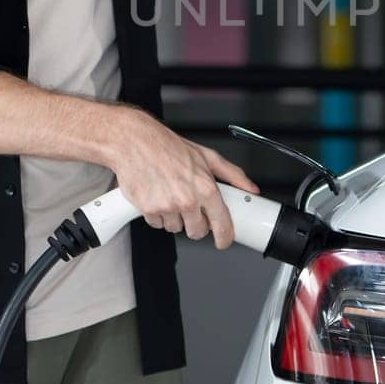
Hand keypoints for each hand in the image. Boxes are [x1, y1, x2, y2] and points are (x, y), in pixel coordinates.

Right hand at [103, 107, 259, 249]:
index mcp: (205, 188)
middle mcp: (187, 200)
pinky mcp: (148, 210)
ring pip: (176, 228)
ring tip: (171, 195)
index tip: (224, 240)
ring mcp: (167, 207)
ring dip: (175, 218)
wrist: (134, 142)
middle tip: (191, 208)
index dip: (225, 237)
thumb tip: (250, 189)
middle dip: (196, 224)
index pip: (222, 224)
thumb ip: (233, 175)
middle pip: (197, 232)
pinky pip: (157, 224)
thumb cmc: (169, 147)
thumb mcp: (207, 156)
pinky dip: (158, 215)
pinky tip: (158, 196)